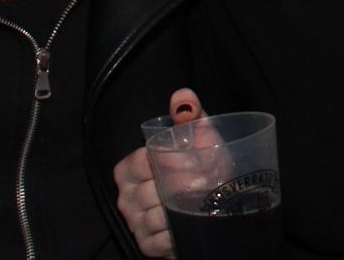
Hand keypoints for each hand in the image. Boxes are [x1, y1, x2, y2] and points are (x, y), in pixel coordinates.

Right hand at [114, 89, 205, 256]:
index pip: (141, 161)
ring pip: (155, 215)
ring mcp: (135, 222)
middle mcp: (126, 196)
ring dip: (183, 209)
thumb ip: (190, 114)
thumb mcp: (200, 137)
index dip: (171, 160)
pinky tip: (189, 223)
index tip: (195, 160)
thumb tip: (182, 98)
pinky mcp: (147, 245)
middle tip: (206, 181)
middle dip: (182, 185)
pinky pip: (158, 240)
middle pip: (150, 190)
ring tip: (202, 200)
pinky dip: (177, 232)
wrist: (217, 201)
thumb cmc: (203, 167)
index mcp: (130, 168)